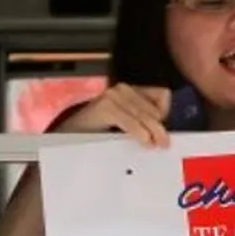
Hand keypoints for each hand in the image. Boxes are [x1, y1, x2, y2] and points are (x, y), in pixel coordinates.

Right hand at [53, 84, 170, 147]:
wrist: (68, 134)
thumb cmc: (97, 131)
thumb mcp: (125, 123)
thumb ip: (142, 121)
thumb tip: (164, 133)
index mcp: (130, 91)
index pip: (162, 96)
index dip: (166, 114)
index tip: (164, 130)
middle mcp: (122, 90)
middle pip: (155, 109)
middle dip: (160, 128)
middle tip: (163, 144)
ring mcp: (113, 96)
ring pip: (146, 116)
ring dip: (152, 133)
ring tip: (154, 145)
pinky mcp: (105, 107)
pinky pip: (131, 122)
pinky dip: (140, 133)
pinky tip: (144, 142)